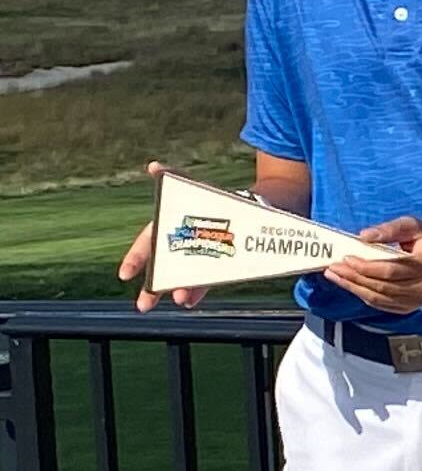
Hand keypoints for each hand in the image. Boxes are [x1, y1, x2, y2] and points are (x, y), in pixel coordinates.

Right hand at [117, 160, 205, 312]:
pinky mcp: (217, 267)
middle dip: (151, 287)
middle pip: (162, 270)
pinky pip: (206, 281)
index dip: (135, 259)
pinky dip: (199, 290)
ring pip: (183, 278)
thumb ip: (172, 176)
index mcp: (167, 229)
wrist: (248, 208)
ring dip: (179, 289)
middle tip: (144, 304)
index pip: (147, 245)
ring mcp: (197, 259)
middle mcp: (179, 248)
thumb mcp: (191, 187)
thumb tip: (153, 166)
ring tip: (179, 298)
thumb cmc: (210, 199)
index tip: (125, 274)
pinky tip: (190, 300)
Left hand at [328, 216, 421, 315]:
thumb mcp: (414, 226)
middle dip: (354, 277)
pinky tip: (350, 285)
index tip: (346, 258)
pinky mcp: (410, 307)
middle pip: (382, 286)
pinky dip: (363, 295)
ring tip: (335, 277)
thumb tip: (363, 236)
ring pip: (379, 298)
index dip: (366, 266)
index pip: (391, 269)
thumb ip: (390, 228)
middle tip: (333, 268)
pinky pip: (381, 305)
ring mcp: (417, 300)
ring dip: (353, 288)